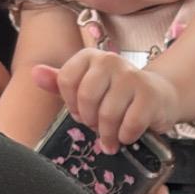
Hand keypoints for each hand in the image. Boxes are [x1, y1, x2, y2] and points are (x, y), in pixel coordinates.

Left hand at [33, 51, 178, 150]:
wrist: (159, 94)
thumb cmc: (117, 94)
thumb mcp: (86, 86)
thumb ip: (59, 82)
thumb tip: (35, 72)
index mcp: (90, 56)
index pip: (66, 81)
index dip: (71, 104)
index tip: (81, 113)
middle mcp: (110, 60)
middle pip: (86, 98)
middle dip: (90, 121)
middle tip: (97, 127)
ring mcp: (132, 76)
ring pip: (107, 114)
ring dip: (108, 134)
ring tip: (111, 137)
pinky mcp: (149, 95)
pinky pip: (129, 124)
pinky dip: (126, 136)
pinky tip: (127, 135)